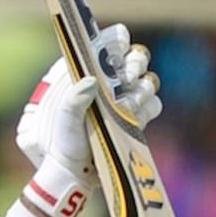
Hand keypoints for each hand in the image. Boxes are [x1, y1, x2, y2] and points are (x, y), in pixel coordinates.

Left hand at [15, 24, 162, 216]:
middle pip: (133, 59)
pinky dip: (147, 108)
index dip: (114, 41)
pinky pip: (152, 104)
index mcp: (85, 77)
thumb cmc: (63, 146)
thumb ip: (73, 102)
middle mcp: (107, 85)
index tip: (118, 44)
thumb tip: (90, 81)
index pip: (105, 46)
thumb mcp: (63, 123)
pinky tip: (135, 115)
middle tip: (127, 74)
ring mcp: (123, 100)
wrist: (76, 176)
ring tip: (128, 102)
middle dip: (134, 63)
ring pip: (146, 80)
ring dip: (141, 88)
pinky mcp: (134, 118)